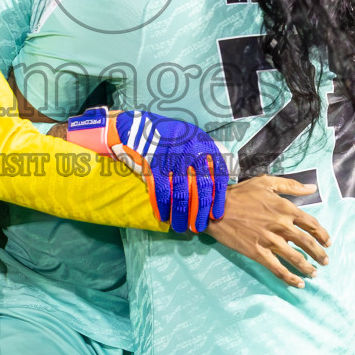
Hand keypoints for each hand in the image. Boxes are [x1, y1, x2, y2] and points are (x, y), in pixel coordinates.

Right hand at [65, 107, 229, 232]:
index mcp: (203, 143)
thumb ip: (204, 162)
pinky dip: (163, 206)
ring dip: (180, 214)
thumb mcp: (191, 142)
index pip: (217, 175)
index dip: (218, 198)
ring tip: (179, 227)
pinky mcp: (154, 160)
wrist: (137, 127)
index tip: (215, 216)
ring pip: (181, 192)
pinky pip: (161, 190)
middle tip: (197, 227)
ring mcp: (172, 154)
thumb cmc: (167, 140)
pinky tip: (163, 216)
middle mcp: (191, 147)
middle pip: (202, 187)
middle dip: (199, 212)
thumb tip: (215, 192)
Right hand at [208, 176, 330, 288]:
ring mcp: (270, 240)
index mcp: (285, 208)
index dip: (322, 234)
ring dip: (308, 267)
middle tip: (325, 261)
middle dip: (319, 253)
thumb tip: (312, 188)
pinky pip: (277, 268)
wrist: (216, 207)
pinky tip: (298, 283)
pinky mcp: (258, 252)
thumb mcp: (266, 182)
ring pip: (295, 257)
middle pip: (307, 243)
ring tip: (315, 274)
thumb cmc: (240, 193)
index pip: (311, 223)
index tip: (328, 242)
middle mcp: (281, 225)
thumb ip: (291, 185)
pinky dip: (289, 277)